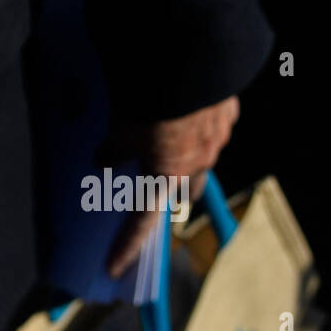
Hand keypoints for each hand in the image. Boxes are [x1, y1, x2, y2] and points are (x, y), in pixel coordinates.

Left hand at [103, 95, 239, 276]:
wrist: (187, 61)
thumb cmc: (147, 105)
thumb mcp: (118, 133)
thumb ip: (113, 151)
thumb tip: (104, 160)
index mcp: (168, 177)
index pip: (142, 222)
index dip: (127, 246)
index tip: (114, 269)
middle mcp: (199, 161)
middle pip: (185, 190)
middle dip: (174, 196)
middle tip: (166, 199)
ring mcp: (217, 135)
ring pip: (203, 158)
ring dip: (188, 158)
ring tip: (176, 152)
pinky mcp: (226, 109)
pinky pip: (212, 126)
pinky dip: (199, 126)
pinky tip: (190, 115)